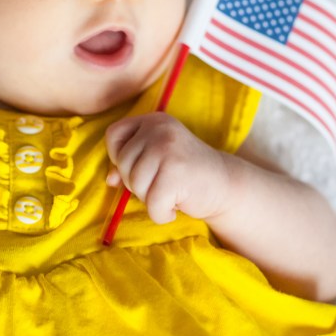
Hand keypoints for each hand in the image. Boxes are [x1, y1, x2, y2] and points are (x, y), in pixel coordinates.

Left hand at [105, 113, 229, 223]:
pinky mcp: (176, 174)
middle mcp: (160, 129)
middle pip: (123, 163)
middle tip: (160, 185)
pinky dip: (160, 215)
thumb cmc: (185, 174)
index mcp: (153, 120)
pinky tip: (174, 208)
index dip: (118, 156)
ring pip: (135, 184)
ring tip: (169, 194)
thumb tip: (110, 180)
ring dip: (149, 199)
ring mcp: (168, 150)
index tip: (138, 168)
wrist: (226, 185)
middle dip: (136, 183)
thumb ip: (130, 165)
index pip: (114, 134)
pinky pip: (151, 204)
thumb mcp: (156, 160)